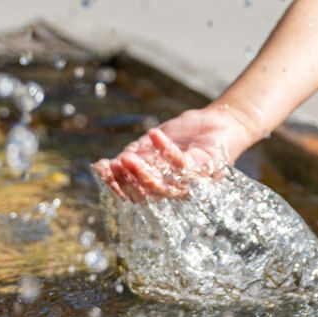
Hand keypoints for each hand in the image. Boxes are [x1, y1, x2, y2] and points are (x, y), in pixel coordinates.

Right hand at [92, 103, 260, 202]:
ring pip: (163, 187)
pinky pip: (182, 163)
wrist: (217, 122)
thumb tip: (106, 165)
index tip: (100, 168)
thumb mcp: (152, 143)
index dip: (116, 182)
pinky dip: (167, 149)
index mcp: (160, 185)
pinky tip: (154, 134)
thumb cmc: (184, 135)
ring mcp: (190, 184)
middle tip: (112, 166)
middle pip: (147, 194)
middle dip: (126, 182)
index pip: (134, 191)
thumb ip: (134, 154)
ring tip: (126, 158)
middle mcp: (175, 190)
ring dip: (143, 173)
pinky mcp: (205, 170)